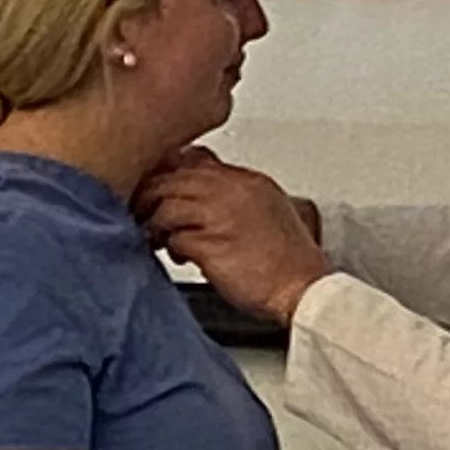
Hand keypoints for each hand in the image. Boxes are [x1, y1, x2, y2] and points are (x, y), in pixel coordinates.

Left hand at [139, 160, 330, 323]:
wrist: (304, 290)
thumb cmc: (288, 261)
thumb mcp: (269, 212)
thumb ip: (238, 197)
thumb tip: (205, 197)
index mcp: (248, 181)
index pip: (195, 160)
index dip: (171, 174)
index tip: (161, 189)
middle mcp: (233, 192)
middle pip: (174, 178)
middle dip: (152, 195)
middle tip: (145, 211)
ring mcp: (221, 217)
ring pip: (167, 205)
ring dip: (155, 223)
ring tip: (157, 236)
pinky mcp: (211, 246)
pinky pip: (174, 237)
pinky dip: (170, 247)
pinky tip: (177, 255)